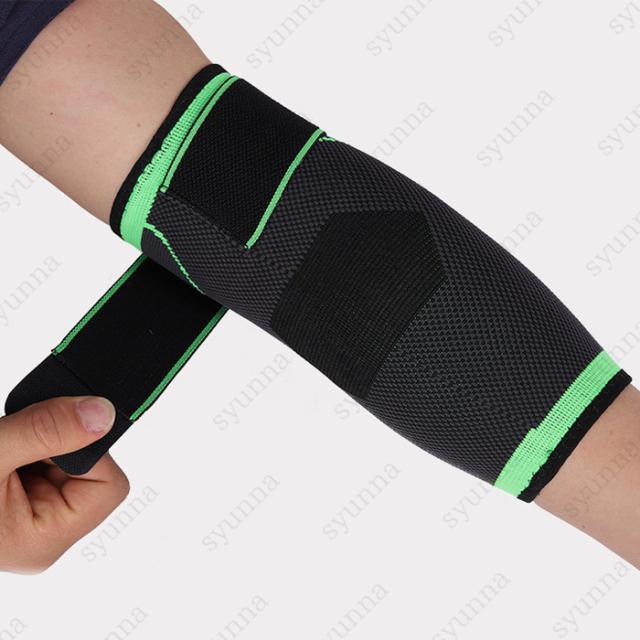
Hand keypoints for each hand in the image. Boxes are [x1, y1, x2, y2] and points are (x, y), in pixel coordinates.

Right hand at [0, 397, 128, 573]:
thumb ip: (47, 433)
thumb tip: (102, 413)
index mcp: (46, 540)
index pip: (109, 486)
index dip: (88, 451)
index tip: (52, 431)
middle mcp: (44, 535)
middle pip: (88, 471)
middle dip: (56, 444)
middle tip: (14, 439)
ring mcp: (30, 520)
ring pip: (65, 462)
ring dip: (38, 442)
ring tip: (4, 444)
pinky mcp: (16, 504)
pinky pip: (41, 464)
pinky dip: (25, 446)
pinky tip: (4, 447)